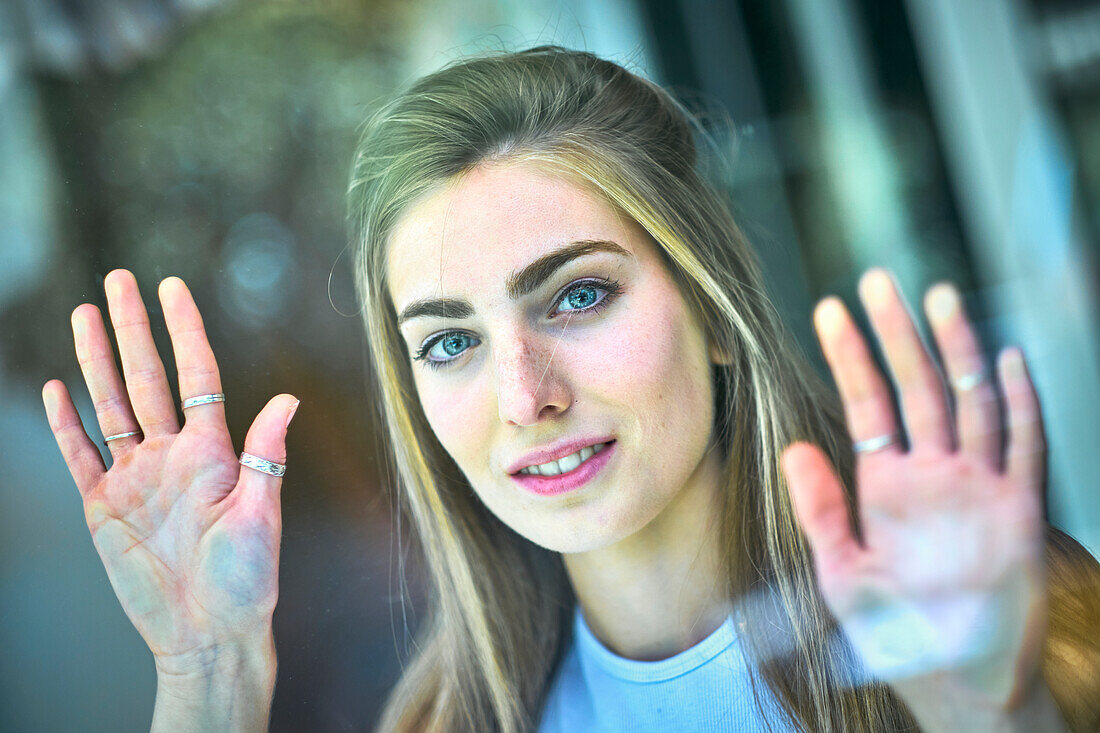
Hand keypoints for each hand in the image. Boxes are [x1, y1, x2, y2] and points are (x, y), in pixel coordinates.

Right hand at [42, 269, 297, 676]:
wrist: (207, 630)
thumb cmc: (246, 577)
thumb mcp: (262, 514)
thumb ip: (265, 455)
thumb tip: (289, 399)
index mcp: (212, 451)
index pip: (196, 374)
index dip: (184, 329)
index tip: (173, 287)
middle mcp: (171, 455)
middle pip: (147, 377)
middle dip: (131, 328)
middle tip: (118, 280)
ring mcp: (135, 478)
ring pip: (110, 405)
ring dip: (96, 361)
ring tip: (84, 314)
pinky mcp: (105, 507)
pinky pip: (81, 456)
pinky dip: (67, 424)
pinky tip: (59, 389)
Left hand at [781, 268, 1046, 711]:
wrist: (958, 679)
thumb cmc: (897, 632)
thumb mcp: (842, 572)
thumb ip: (819, 510)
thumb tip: (792, 448)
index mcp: (886, 484)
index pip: (866, 404)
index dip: (849, 357)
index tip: (829, 310)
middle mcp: (932, 474)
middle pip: (915, 386)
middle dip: (896, 334)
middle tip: (878, 281)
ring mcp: (977, 486)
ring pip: (968, 401)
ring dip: (954, 350)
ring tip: (938, 298)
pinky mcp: (1018, 510)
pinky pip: (1023, 446)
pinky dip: (1018, 403)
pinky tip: (1007, 359)